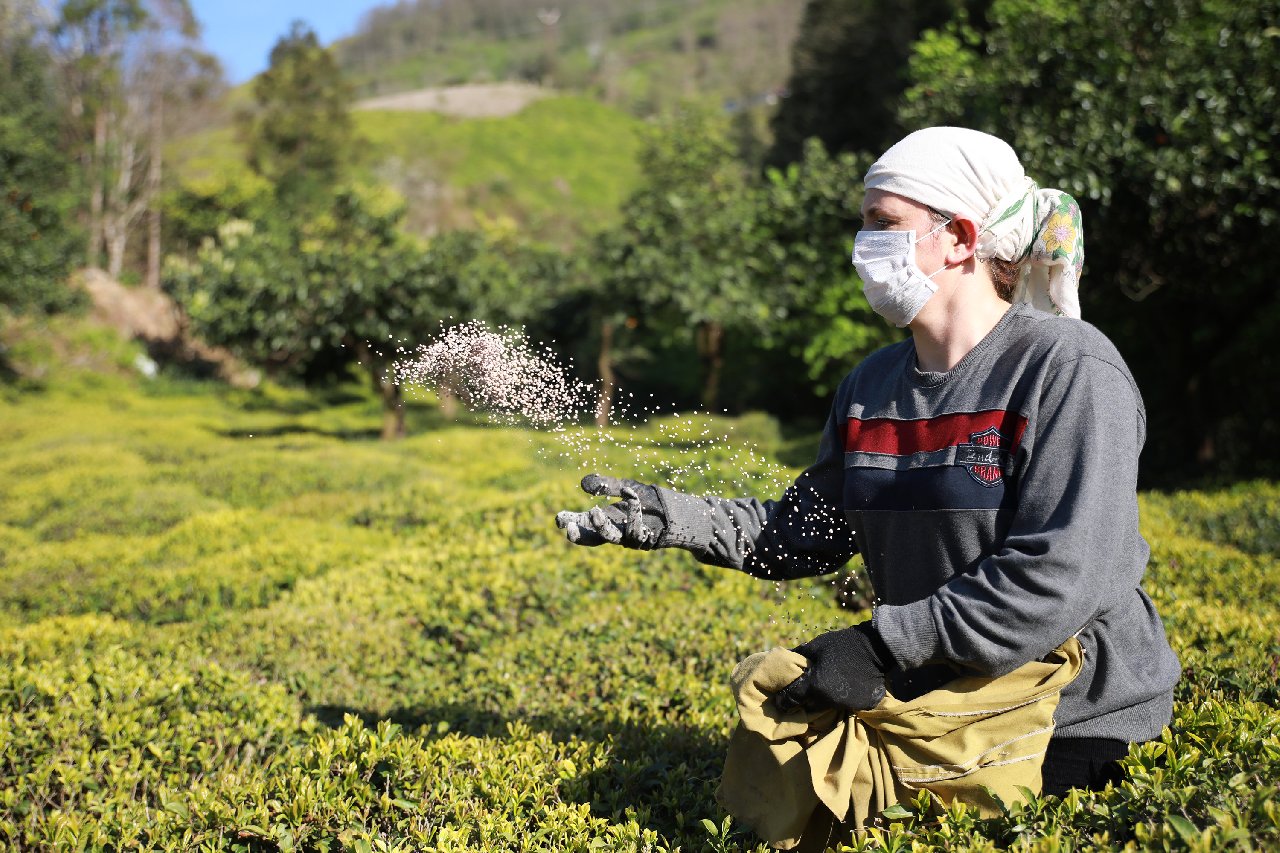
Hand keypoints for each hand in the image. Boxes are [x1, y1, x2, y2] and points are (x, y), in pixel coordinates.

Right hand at [555, 473, 666, 548]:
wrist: (675, 510)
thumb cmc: (648, 500)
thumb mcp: (626, 487)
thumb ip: (607, 485)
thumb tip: (583, 483)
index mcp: (606, 521)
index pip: (582, 525)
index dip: (569, 523)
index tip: (559, 519)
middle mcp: (615, 533)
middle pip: (592, 539)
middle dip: (580, 535)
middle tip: (568, 527)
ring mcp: (629, 539)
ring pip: (612, 538)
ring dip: (601, 526)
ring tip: (594, 512)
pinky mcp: (646, 540)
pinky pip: (636, 531)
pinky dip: (634, 516)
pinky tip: (634, 501)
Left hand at [773, 621, 891, 713]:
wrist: (874, 648)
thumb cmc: (841, 644)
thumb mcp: (815, 646)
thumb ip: (797, 657)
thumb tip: (781, 662)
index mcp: (815, 685)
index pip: (791, 699)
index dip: (783, 699)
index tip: (780, 700)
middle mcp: (828, 699)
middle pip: (808, 708)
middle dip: (802, 703)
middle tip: (800, 695)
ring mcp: (844, 704)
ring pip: (825, 708)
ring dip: (820, 701)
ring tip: (820, 691)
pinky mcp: (859, 706)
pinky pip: (843, 706)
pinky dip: (838, 700)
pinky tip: (838, 690)